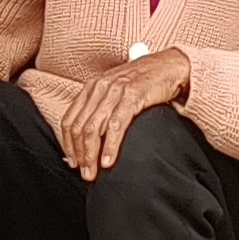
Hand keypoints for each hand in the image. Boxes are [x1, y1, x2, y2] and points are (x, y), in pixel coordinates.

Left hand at [51, 50, 190, 177]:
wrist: (170, 65)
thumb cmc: (145, 80)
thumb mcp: (116, 90)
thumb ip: (102, 108)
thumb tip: (91, 136)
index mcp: (92, 87)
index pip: (69, 119)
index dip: (68, 144)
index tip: (73, 162)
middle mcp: (99, 88)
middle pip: (80, 127)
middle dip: (80, 154)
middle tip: (85, 173)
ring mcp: (115, 91)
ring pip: (94, 128)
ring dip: (91, 154)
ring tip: (94, 172)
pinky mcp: (132, 96)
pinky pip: (116, 126)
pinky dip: (110, 146)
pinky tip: (109, 160)